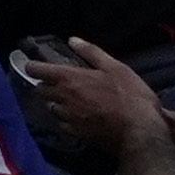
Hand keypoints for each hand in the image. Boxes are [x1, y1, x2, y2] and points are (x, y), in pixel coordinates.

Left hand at [28, 36, 174, 174]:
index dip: (34, 66)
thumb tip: (72, 40)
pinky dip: (67, 120)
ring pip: (52, 108)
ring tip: (72, 101)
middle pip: (41, 90)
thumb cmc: (130, 96)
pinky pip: (63, 125)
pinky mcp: (77, 134)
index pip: (35, 70)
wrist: (140, 132)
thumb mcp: (115, 68)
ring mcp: (68, 118)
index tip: (39, 66)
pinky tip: (80, 118)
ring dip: (57, 103)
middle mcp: (62, 98)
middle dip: (47, 85)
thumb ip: (91, 52)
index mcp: (68, 79)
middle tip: (61, 83)